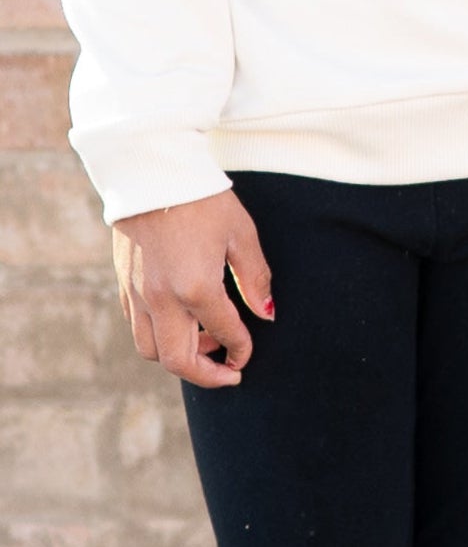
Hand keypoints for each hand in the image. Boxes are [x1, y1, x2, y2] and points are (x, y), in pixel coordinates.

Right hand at [112, 191, 273, 388]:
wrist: (152, 171)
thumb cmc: (203, 199)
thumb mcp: (241, 234)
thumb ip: (255, 278)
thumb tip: (266, 314)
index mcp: (196, 287)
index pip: (225, 334)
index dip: (241, 350)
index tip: (248, 354)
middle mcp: (162, 298)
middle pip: (178, 361)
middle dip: (207, 375)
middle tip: (229, 372)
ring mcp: (138, 294)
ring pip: (151, 351)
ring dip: (180, 356)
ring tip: (206, 341)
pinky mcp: (123, 285)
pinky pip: (138, 328)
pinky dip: (159, 337)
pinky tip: (181, 321)